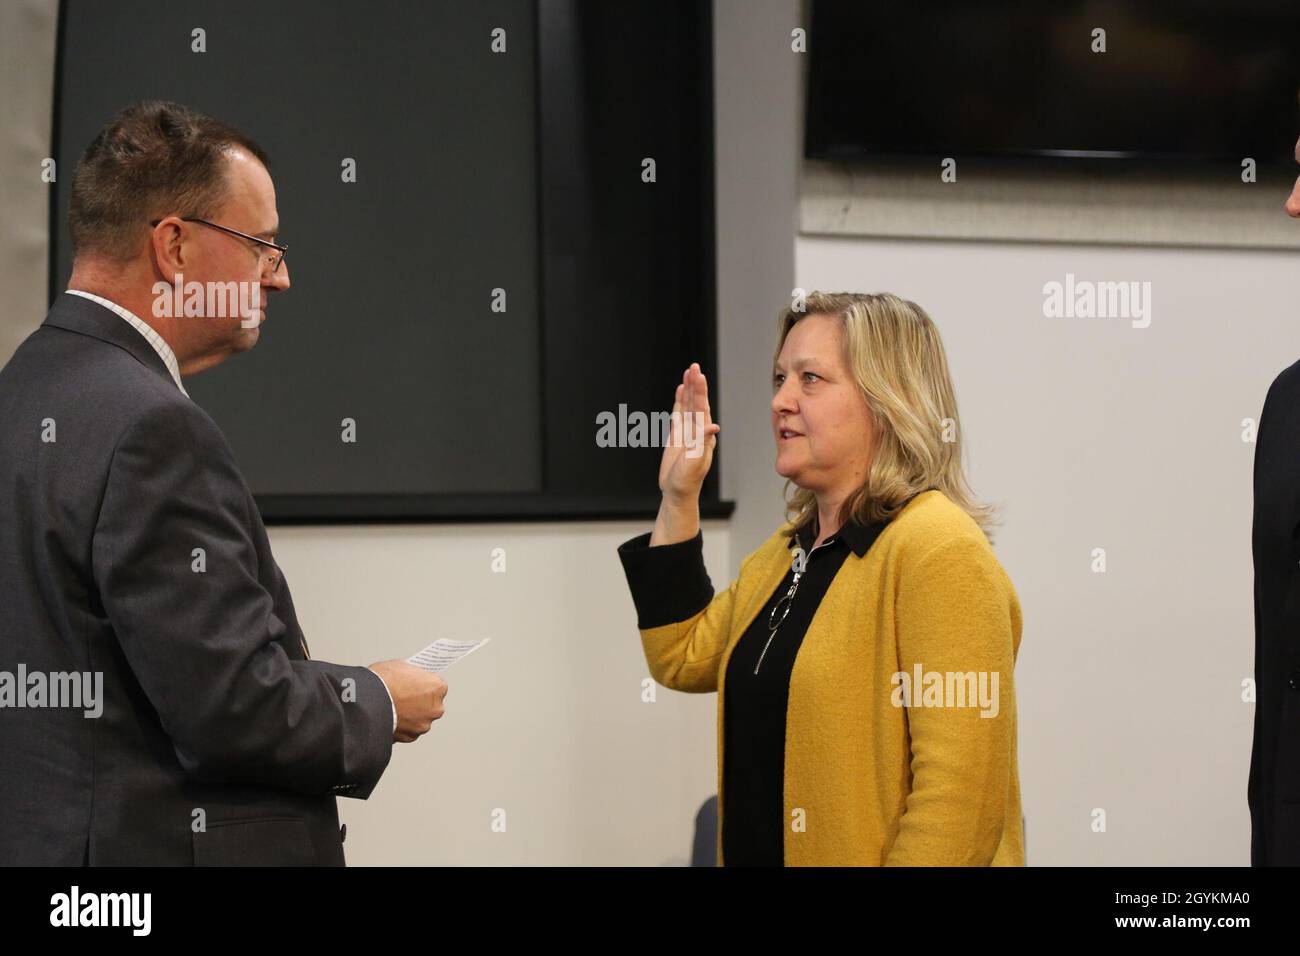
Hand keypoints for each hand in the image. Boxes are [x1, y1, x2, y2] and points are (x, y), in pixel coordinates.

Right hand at [368, 660, 447, 743]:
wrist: (367, 703)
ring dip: (412, 716)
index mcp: (438, 688)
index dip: (423, 684)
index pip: (436, 685)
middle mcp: (435, 708)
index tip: (415, 685)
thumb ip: (412, 674)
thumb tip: (410, 678)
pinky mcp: (410, 737)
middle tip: (404, 696)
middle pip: (431, 704)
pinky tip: (391, 717)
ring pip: (420, 719)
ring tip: (395, 708)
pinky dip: (402, 726)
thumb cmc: (383, 682)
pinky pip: (409, 730)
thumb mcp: (400, 666)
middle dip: (420, 701)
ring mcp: (423, 724)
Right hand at [657, 362, 720, 503]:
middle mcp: (697, 431)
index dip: (700, 392)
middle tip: (694, 366)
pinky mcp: (677, 435)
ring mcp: (687, 432)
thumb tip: (713, 427)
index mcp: (702, 435)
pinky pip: (678, 413)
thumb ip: (702, 443)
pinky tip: (681, 389)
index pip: (702, 408)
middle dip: (695, 384)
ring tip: (689, 371)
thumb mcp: (695, 462)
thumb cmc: (687, 481)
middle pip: (696, 402)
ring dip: (689, 389)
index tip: (698, 375)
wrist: (677, 492)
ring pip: (688, 405)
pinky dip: (680, 400)